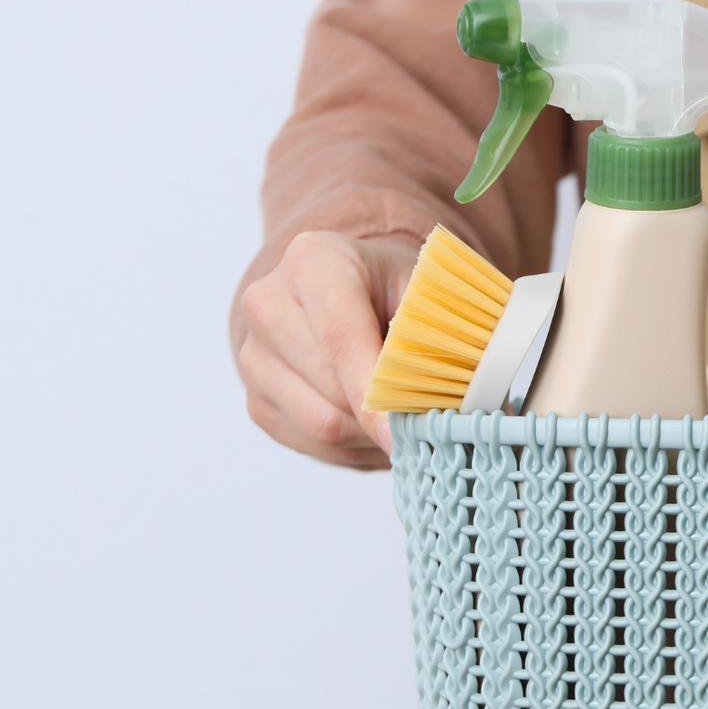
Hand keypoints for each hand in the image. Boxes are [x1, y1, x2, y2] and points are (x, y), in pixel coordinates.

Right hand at [232, 231, 419, 469]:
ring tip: (405, 421)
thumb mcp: (429, 292)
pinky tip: (374, 426)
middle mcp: (269, 304)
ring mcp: (254, 354)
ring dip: (370, 435)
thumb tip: (452, 400)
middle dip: (385, 415)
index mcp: (314, 261)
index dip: (374, 394)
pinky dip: (352, 446)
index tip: (402, 433)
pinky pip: (309, 442)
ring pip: (320, 424)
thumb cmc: (397, 290)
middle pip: (332, 390)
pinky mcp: (255, 398)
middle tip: (428, 421)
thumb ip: (436, 335)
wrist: (353, 291)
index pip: (342, 338)